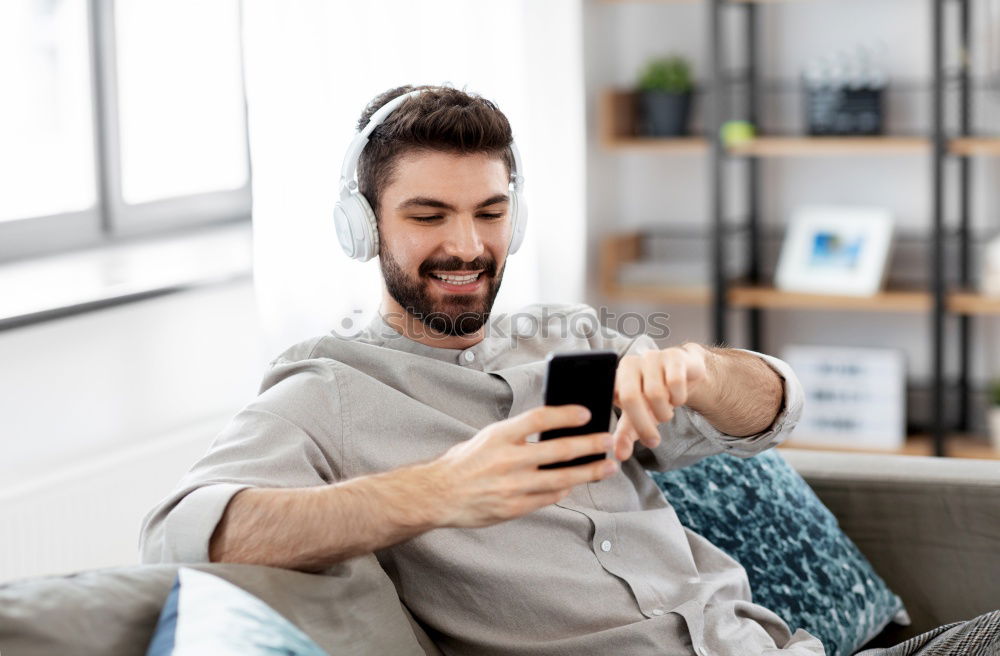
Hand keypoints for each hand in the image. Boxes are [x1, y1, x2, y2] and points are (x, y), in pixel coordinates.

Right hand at [431, 405, 618, 527]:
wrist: (439, 495)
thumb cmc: (464, 462)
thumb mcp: (487, 438)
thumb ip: (517, 435)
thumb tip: (552, 429)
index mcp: (499, 436)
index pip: (538, 419)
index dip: (565, 414)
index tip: (586, 413)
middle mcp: (507, 460)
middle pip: (558, 450)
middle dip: (589, 446)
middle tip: (608, 442)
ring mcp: (512, 486)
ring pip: (561, 479)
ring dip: (588, 472)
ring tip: (607, 466)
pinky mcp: (514, 508)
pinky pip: (548, 498)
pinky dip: (564, 490)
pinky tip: (575, 484)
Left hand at [612, 343, 710, 460]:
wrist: (683, 374)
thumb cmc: (653, 397)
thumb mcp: (637, 418)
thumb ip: (625, 436)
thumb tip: (619, 456)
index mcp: (615, 378)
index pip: (610, 400)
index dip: (617, 419)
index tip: (632, 436)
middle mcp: (630, 364)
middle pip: (630, 397)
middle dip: (643, 425)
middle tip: (652, 441)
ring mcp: (651, 358)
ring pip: (655, 392)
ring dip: (664, 412)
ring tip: (665, 413)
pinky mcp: (673, 356)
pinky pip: (675, 383)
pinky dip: (678, 398)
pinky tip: (677, 398)